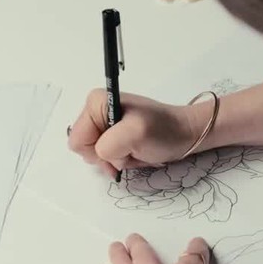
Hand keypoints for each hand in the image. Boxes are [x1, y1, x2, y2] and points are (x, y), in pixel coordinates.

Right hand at [68, 89, 209, 179]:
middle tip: (130, 151)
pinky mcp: (114, 135)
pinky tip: (135, 153)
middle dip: (108, 156)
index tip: (121, 147)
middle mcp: (96, 111)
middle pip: (85, 149)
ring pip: (96, 156)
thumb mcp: (135, 133)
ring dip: (116, 159)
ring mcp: (105, 124)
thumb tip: (99, 154)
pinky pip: (106, 157)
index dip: (98, 151)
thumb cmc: (163, 131)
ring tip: (135, 150)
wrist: (184, 134)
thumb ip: (109, 144)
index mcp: (95, 102)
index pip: (78, 140)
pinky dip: (121, 160)